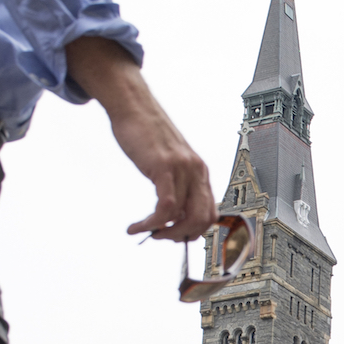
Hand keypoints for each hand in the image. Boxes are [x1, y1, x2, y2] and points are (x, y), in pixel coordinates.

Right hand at [108, 103, 214, 242]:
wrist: (134, 106)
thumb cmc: (147, 134)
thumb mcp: (169, 160)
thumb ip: (176, 182)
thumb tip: (172, 213)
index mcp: (200, 171)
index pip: (210, 213)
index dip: (194, 231)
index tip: (175, 235)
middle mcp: (196, 171)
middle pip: (202, 218)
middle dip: (182, 236)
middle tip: (161, 237)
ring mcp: (182, 168)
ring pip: (182, 216)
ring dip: (162, 232)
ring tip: (143, 231)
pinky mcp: (164, 167)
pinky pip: (166, 207)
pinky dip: (152, 223)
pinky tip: (137, 226)